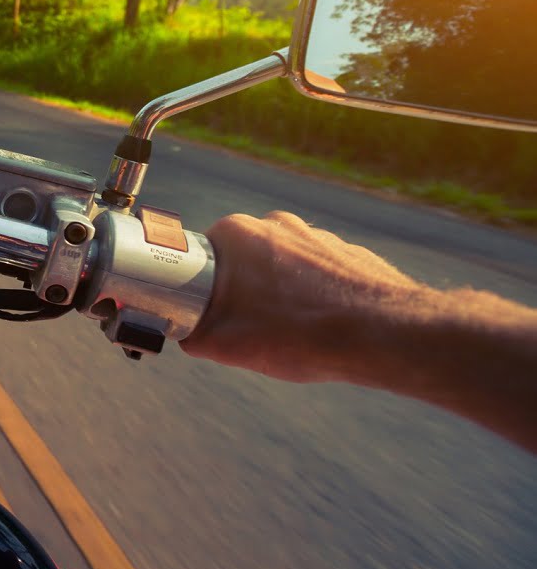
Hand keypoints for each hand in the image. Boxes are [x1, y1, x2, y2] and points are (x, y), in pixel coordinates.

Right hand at [182, 211, 426, 382]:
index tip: (205, 313)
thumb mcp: (223, 344)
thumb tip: (184, 333)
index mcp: (237, 233)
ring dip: (277, 295)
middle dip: (239, 293)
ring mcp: (316, 236)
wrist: (384, 335)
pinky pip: (316, 275)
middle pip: (240, 261)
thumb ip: (191, 334)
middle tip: (244, 329)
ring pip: (279, 267)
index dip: (197, 288)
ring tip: (287, 333)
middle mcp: (275, 224)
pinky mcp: (348, 254)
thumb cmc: (302, 334)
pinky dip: (312, 297)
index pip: (198, 256)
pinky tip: (318, 327)